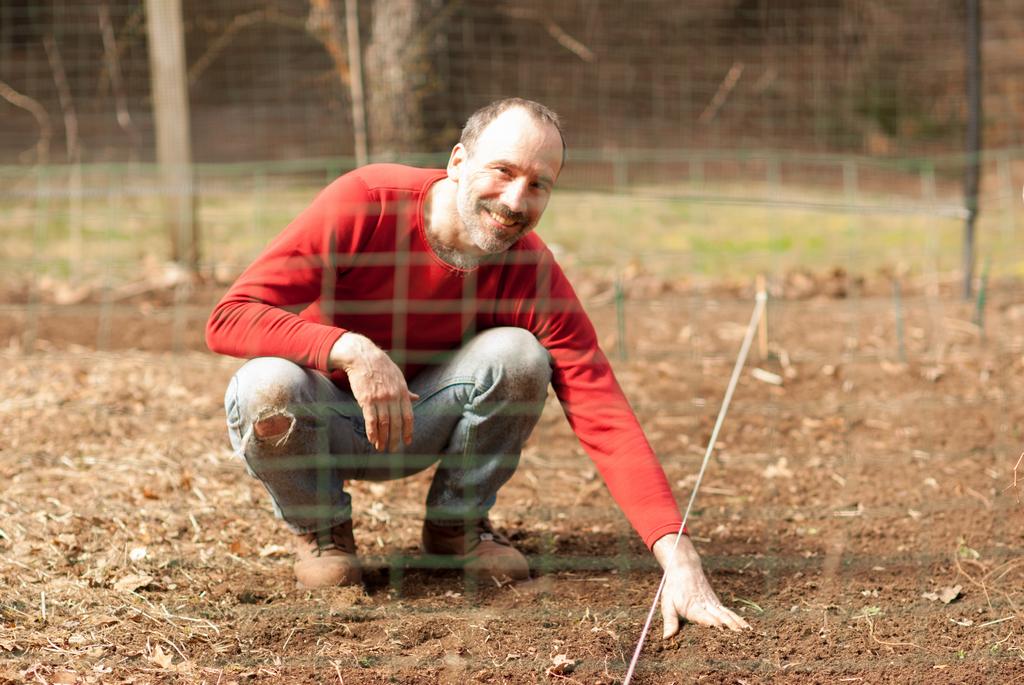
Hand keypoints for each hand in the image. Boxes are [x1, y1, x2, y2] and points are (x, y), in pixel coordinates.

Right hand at [329, 332, 418, 451]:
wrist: (363, 357)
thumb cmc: (382, 367)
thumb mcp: (398, 377)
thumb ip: (406, 391)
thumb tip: (416, 398)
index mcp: (402, 392)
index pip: (408, 416)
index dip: (408, 431)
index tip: (407, 442)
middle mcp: (393, 397)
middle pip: (396, 423)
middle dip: (395, 439)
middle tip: (392, 450)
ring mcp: (380, 399)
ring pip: (383, 424)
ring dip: (382, 438)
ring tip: (381, 448)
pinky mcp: (366, 399)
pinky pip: (370, 419)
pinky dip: (372, 431)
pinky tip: (372, 440)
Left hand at [652, 532, 749, 636]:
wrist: (685, 569)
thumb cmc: (674, 588)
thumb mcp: (667, 603)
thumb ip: (670, 621)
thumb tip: (667, 638)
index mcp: (693, 607)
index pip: (704, 617)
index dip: (712, 624)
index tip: (720, 632)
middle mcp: (706, 606)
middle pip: (720, 618)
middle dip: (729, 629)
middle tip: (738, 640)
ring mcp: (714, 604)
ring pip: (729, 616)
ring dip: (738, 626)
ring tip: (747, 637)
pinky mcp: (718, 604)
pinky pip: (731, 613)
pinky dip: (740, 621)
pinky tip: (749, 629)